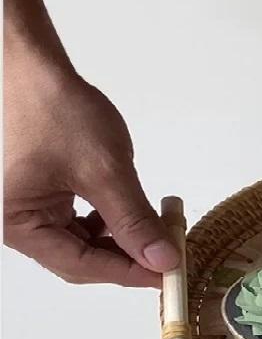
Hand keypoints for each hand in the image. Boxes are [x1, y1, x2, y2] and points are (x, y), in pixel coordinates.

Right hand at [4, 66, 178, 286]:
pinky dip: (109, 226)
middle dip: (127, 259)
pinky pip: (79, 225)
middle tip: (167, 256)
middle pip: (82, 262)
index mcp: (18, 224)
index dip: (129, 274)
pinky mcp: (41, 198)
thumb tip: (162, 260)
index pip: (82, 266)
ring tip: (154, 231)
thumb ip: (134, 220)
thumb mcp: (103, 170)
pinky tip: (130, 216)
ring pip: (83, 246)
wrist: (29, 63)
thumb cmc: (52, 106)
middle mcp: (17, 224)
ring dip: (121, 242)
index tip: (167, 276)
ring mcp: (27, 211)